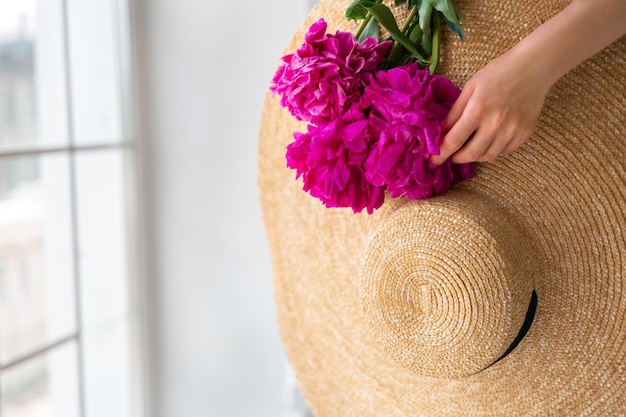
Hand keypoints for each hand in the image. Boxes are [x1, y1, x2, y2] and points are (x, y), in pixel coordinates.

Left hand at [429, 50, 550, 164]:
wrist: (534, 67)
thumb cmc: (498, 72)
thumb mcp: (471, 87)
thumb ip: (455, 111)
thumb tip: (442, 132)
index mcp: (478, 110)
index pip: (454, 141)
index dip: (441, 154)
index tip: (432, 161)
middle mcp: (496, 124)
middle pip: (471, 154)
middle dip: (456, 159)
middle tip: (450, 156)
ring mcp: (512, 131)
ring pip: (488, 156)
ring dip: (474, 156)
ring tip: (468, 148)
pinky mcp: (525, 133)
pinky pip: (504, 151)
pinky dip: (493, 150)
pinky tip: (488, 141)